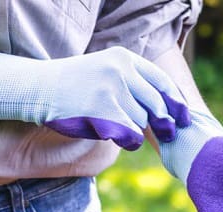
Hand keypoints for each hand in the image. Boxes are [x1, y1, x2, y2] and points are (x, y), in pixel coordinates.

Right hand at [0, 47, 189, 149]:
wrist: (37, 88)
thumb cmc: (73, 85)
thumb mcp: (104, 70)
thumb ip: (132, 81)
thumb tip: (166, 106)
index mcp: (123, 58)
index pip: (161, 81)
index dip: (177, 101)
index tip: (186, 116)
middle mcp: (120, 71)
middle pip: (156, 104)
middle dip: (165, 122)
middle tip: (170, 134)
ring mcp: (110, 90)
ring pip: (142, 121)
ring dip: (137, 131)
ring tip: (120, 129)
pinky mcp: (102, 111)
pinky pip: (130, 135)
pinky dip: (130, 141)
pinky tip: (121, 139)